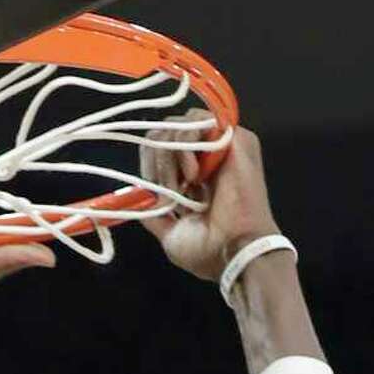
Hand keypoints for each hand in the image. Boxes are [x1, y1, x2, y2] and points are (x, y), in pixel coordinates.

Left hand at [140, 122, 279, 284]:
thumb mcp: (171, 234)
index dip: (149, 164)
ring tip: (181, 187)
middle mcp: (207, 157)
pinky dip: (184, 146)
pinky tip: (192, 175)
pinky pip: (196, 121)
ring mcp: (221, 145)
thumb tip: (139, 200)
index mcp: (195, 176)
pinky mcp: (234, 136)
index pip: (162, 148)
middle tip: (167, 191)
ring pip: (177, 125)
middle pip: (165, 131)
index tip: (154, 193)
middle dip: (156, 159)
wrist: (234, 252)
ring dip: (168, 157)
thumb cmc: (208, 251)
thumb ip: (154, 214)